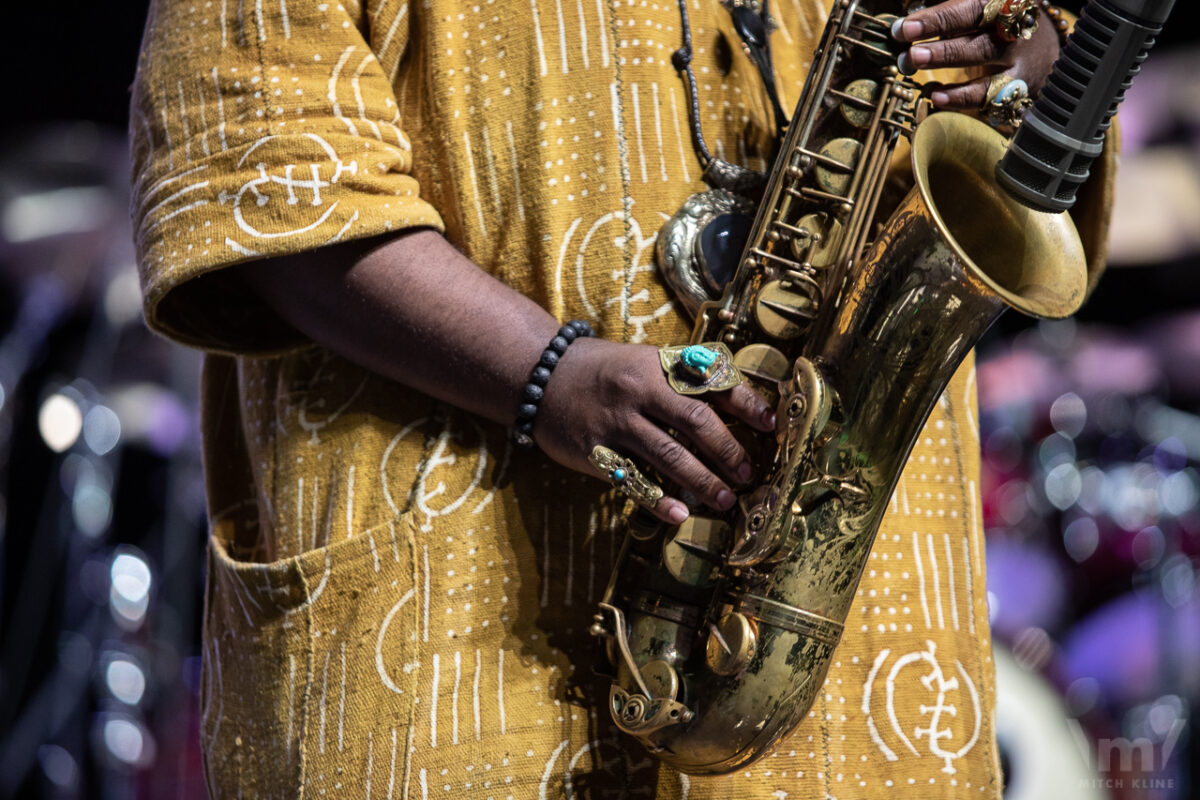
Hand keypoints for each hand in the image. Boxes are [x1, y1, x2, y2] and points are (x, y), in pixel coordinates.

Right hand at [535, 337, 776, 524]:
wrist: (541, 375)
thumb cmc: (605, 371)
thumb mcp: (645, 362)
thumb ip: (684, 380)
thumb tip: (738, 408)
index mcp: (658, 365)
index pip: (711, 383)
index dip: (745, 404)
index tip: (770, 424)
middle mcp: (638, 390)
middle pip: (694, 421)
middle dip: (727, 450)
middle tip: (748, 473)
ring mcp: (615, 422)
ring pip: (668, 454)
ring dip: (702, 480)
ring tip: (726, 500)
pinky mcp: (594, 450)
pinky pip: (632, 479)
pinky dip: (658, 500)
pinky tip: (679, 515)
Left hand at [893, 0, 1060, 109]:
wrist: (1044, 51)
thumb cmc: (996, 24)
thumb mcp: (980, 8)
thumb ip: (947, 13)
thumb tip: (907, 23)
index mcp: (1007, 0)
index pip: (972, 6)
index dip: (938, 18)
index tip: (906, 27)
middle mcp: (1017, 26)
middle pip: (980, 33)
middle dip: (942, 44)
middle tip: (911, 53)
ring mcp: (1020, 58)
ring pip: (986, 62)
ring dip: (948, 66)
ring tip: (918, 70)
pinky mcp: (1019, 88)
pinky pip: (989, 96)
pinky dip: (959, 98)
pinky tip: (935, 94)